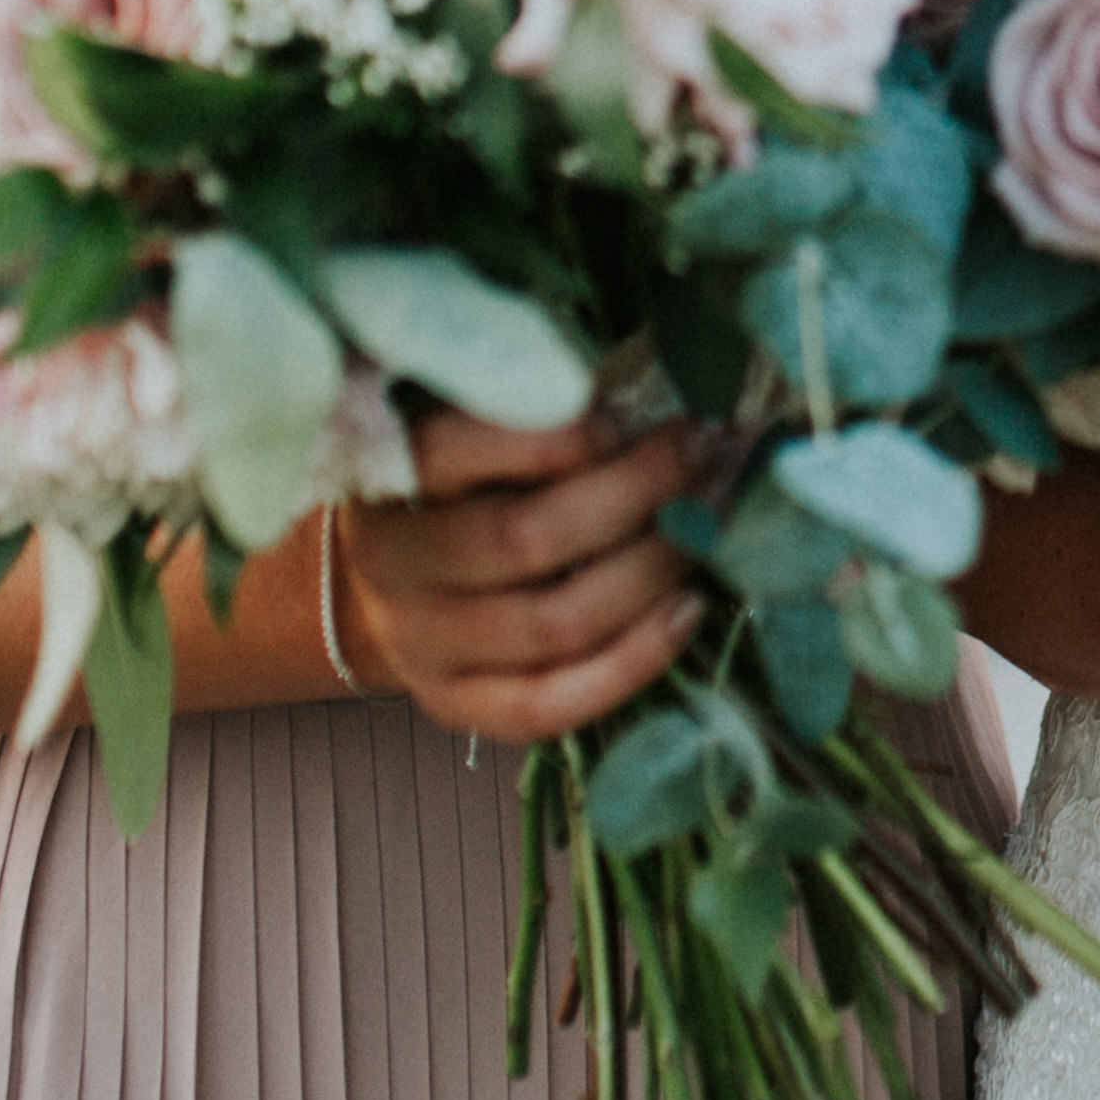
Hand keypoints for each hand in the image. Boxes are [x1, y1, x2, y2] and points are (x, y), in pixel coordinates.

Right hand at [343, 409, 702, 746]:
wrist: (394, 581)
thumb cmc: (460, 481)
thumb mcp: (470, 425)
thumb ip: (534, 407)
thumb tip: (652, 394)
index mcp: (389, 475)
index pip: (458, 449)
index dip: (555, 436)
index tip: (623, 415)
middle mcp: (394, 566)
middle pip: (528, 538)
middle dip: (638, 490)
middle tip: (705, 450)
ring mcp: (421, 646)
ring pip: (555, 622)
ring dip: (653, 568)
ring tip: (710, 520)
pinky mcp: (457, 705)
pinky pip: (552, 702)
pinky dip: (633, 659)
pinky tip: (689, 608)